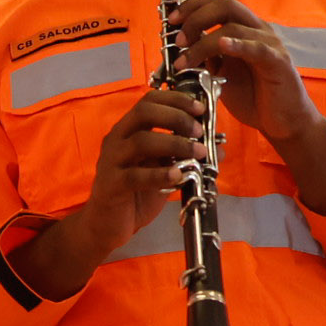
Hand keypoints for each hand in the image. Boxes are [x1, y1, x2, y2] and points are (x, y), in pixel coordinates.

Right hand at [9, 82, 207, 294]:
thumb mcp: (164, 170)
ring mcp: (111, 161)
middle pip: (144, 112)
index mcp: (128, 130)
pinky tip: (178, 177)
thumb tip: (219, 147)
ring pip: (141, 141)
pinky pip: (135, 176)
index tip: (200, 109)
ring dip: (175, 144)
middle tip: (198, 131)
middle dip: (176, 117)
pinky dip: (160, 174)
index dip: (176, 100)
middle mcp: (117, 139)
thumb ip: (185, 156)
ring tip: (197, 154)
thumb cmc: (136, 195)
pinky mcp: (111, 185)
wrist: (106, 226)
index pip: (149, 101)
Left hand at [179, 0, 325, 213]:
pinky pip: (258, 48)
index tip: (172, 21)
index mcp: (244, 29)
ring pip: (233, 27)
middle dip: (195, 17)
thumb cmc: (255, 98)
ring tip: (185, 60)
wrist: (282, 123)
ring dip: (202, 43)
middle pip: (225, 4)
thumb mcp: (221, 74)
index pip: (218, 2)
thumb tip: (181, 47)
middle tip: (178, 38)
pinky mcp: (278, 62)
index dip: (193, 6)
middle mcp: (257, 31)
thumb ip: (207, 58)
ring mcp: (269, 44)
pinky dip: (238, 45)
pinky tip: (222, 47)